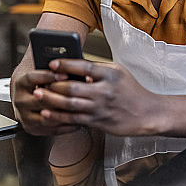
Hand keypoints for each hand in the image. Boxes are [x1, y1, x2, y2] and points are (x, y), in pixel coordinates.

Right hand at [10, 66, 83, 135]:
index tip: (64, 74)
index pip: (32, 78)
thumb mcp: (41, 70)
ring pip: (45, 117)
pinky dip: (64, 126)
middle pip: (40, 100)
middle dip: (59, 98)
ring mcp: (24, 115)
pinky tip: (76, 119)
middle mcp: (20, 100)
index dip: (48, 76)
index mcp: (21, 83)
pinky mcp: (31, 127)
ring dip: (63, 114)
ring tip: (78, 108)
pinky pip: (50, 129)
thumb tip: (69, 59)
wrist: (26, 96)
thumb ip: (53, 66)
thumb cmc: (39, 81)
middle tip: (76, 95)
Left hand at [34, 59, 163, 135]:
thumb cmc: (131, 91)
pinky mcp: (99, 122)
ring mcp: (101, 108)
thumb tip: (72, 66)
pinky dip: (58, 117)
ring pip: (70, 104)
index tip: (51, 63)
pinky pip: (74, 119)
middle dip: (52, 84)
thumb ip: (97, 69)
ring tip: (37, 95)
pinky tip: (47, 113)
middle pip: (72, 86)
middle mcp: (105, 91)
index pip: (84, 66)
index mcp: (110, 74)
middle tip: (38, 82)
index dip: (65, 64)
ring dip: (51, 100)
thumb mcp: (118, 72)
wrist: (148, 113)